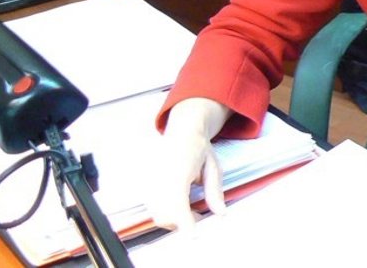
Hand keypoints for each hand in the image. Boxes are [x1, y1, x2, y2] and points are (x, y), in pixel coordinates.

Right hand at [147, 97, 232, 231]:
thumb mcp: (213, 167)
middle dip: (183, 223)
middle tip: (199, 216)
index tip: (192, 235)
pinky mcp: (146, 186)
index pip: (177, 203)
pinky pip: (154, 208)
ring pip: (158, 214)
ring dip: (174, 218)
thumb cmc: (198, 148)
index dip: (184, 222)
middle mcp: (159, 178)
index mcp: (178, 171)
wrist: (181, 130)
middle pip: (165, 215)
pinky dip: (167, 211)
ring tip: (191, 209)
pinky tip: (179, 202)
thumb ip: (214, 191)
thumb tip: (220, 213)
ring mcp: (150, 182)